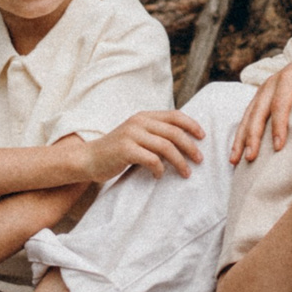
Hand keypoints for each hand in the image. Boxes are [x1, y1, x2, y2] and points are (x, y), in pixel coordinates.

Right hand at [79, 109, 205, 180]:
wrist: (88, 159)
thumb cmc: (116, 151)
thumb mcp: (136, 135)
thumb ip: (154, 133)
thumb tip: (184, 140)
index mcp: (143, 116)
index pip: (174, 115)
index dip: (191, 125)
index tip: (203, 137)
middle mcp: (138, 122)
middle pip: (174, 132)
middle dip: (190, 147)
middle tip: (200, 160)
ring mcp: (131, 135)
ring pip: (166, 147)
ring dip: (180, 162)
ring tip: (186, 173)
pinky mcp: (126, 150)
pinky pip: (152, 160)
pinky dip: (160, 170)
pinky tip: (159, 176)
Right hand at [233, 50, 291, 162]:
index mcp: (288, 78)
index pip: (280, 104)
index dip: (278, 126)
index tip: (278, 147)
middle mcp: (271, 83)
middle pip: (258, 111)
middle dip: (253, 136)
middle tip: (251, 157)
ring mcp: (262, 91)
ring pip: (248, 116)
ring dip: (241, 138)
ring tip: (234, 160)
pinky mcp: (259, 98)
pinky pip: (247, 117)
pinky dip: (241, 134)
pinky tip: (237, 151)